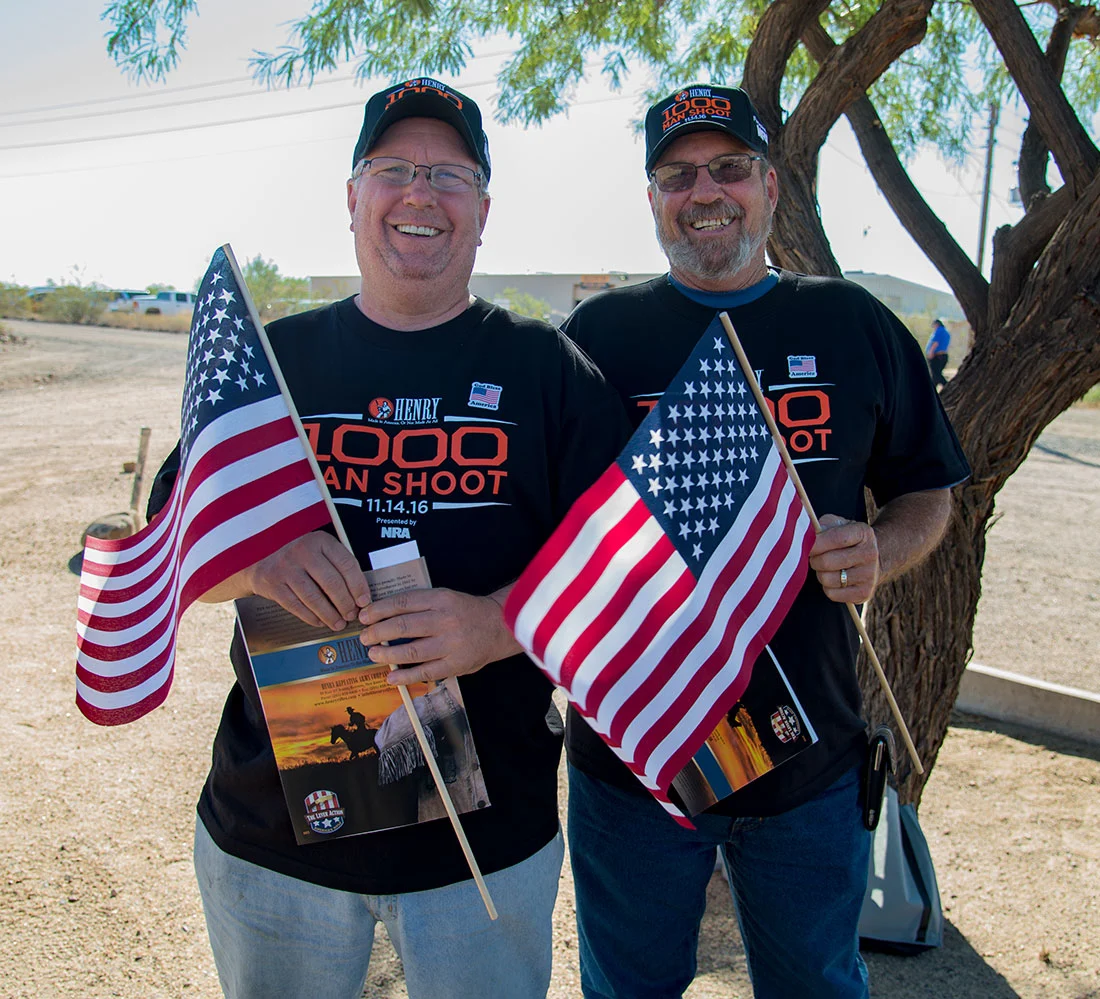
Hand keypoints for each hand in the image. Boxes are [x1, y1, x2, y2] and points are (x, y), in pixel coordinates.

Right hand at [246, 532, 370, 629]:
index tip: (364, 601)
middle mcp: (303, 551)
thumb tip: (360, 594)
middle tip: (352, 615)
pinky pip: (296, 605)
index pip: (347, 564)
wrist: (258, 555)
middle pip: (332, 583)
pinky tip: (320, 622)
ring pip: (314, 597)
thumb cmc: (298, 556)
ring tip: (339, 623)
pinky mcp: (272, 584)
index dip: (359, 586)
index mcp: (320, 541)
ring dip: (329, 614)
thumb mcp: (318, 550)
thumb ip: (337, 565)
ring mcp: (286, 567)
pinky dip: (311, 617)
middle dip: (345, 604)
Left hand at [357, 587, 520, 684]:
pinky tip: (391, 677)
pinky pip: (425, 672)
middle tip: (364, 637)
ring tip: (373, 655)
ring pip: (411, 651)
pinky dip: (405, 676)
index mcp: (441, 599)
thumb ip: (420, 605)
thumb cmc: (466, 612)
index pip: (402, 602)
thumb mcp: (445, 597)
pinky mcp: (455, 665)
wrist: (500, 626)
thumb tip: (384, 615)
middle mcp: (445, 620)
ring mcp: (450, 644)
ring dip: (387, 654)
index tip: (364, 616)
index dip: (379, 610)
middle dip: (378, 632)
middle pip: (403, 626)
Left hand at [808, 514, 879, 603]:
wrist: (872, 561)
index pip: (836, 538)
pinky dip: (827, 587)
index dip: (816, 543)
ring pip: (827, 579)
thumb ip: (823, 525)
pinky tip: (834, 579)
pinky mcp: (864, 593)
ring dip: (820, 574)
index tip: (806, 545)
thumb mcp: (839, 525)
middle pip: (827, 562)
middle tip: (815, 557)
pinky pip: (832, 594)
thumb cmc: (847, 541)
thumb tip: (806, 531)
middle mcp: (869, 554)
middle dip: (814, 559)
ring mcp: (869, 575)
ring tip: (825, 568)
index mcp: (863, 533)